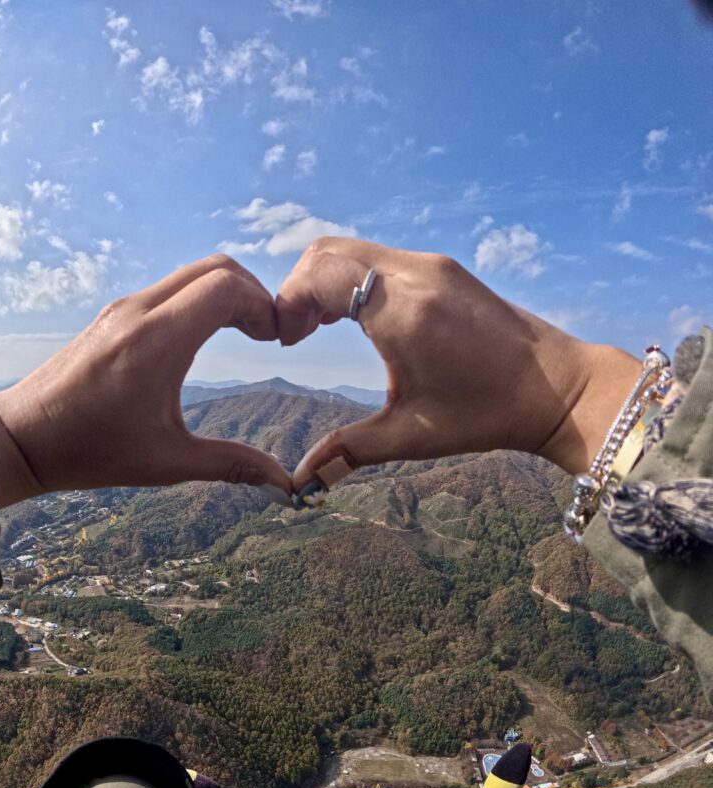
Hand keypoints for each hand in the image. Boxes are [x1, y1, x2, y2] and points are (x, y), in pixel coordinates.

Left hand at [0, 255, 292, 507]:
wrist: (22, 436)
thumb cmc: (90, 450)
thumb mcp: (167, 462)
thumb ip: (231, 464)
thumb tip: (282, 483)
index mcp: (157, 341)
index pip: (227, 287)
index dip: (263, 306)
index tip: (275, 341)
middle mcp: (139, 312)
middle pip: (215, 268)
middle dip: (252, 293)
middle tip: (266, 333)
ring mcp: (123, 308)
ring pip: (190, 274)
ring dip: (225, 294)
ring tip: (243, 333)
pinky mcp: (113, 315)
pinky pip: (168, 289)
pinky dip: (198, 299)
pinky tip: (205, 336)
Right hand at [275, 238, 642, 488]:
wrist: (559, 387)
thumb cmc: (487, 413)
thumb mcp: (412, 435)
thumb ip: (348, 450)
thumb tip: (299, 481)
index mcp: (403, 313)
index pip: (320, 276)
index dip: (288, 303)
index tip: (287, 342)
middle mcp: (416, 275)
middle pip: (325, 252)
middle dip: (297, 289)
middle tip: (295, 334)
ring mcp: (431, 264)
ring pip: (350, 248)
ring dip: (322, 281)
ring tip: (318, 328)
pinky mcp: (441, 267)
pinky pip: (376, 256)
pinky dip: (349, 278)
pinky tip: (352, 318)